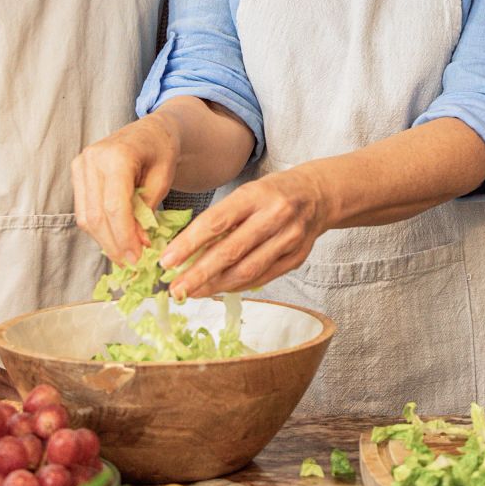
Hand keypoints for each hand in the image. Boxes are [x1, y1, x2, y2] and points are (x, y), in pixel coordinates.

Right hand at [73, 115, 182, 263]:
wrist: (151, 130)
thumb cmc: (162, 151)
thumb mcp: (164, 179)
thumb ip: (148, 210)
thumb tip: (137, 244)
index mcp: (116, 156)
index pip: (114, 206)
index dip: (124, 236)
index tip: (137, 258)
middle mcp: (92, 159)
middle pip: (96, 215)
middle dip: (114, 244)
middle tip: (132, 264)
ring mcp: (81, 165)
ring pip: (86, 217)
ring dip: (106, 241)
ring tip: (126, 256)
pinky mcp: (78, 174)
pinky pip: (84, 211)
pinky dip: (100, 229)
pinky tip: (117, 240)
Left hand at [161, 166, 333, 298]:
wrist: (318, 195)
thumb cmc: (272, 193)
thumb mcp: (246, 193)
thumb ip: (221, 218)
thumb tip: (186, 251)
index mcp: (255, 195)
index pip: (216, 222)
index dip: (188, 244)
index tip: (166, 261)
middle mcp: (274, 216)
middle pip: (231, 251)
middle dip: (199, 274)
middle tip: (175, 289)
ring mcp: (289, 239)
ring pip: (248, 270)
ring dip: (216, 285)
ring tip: (193, 292)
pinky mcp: (297, 258)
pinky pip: (262, 278)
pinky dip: (237, 286)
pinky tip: (219, 288)